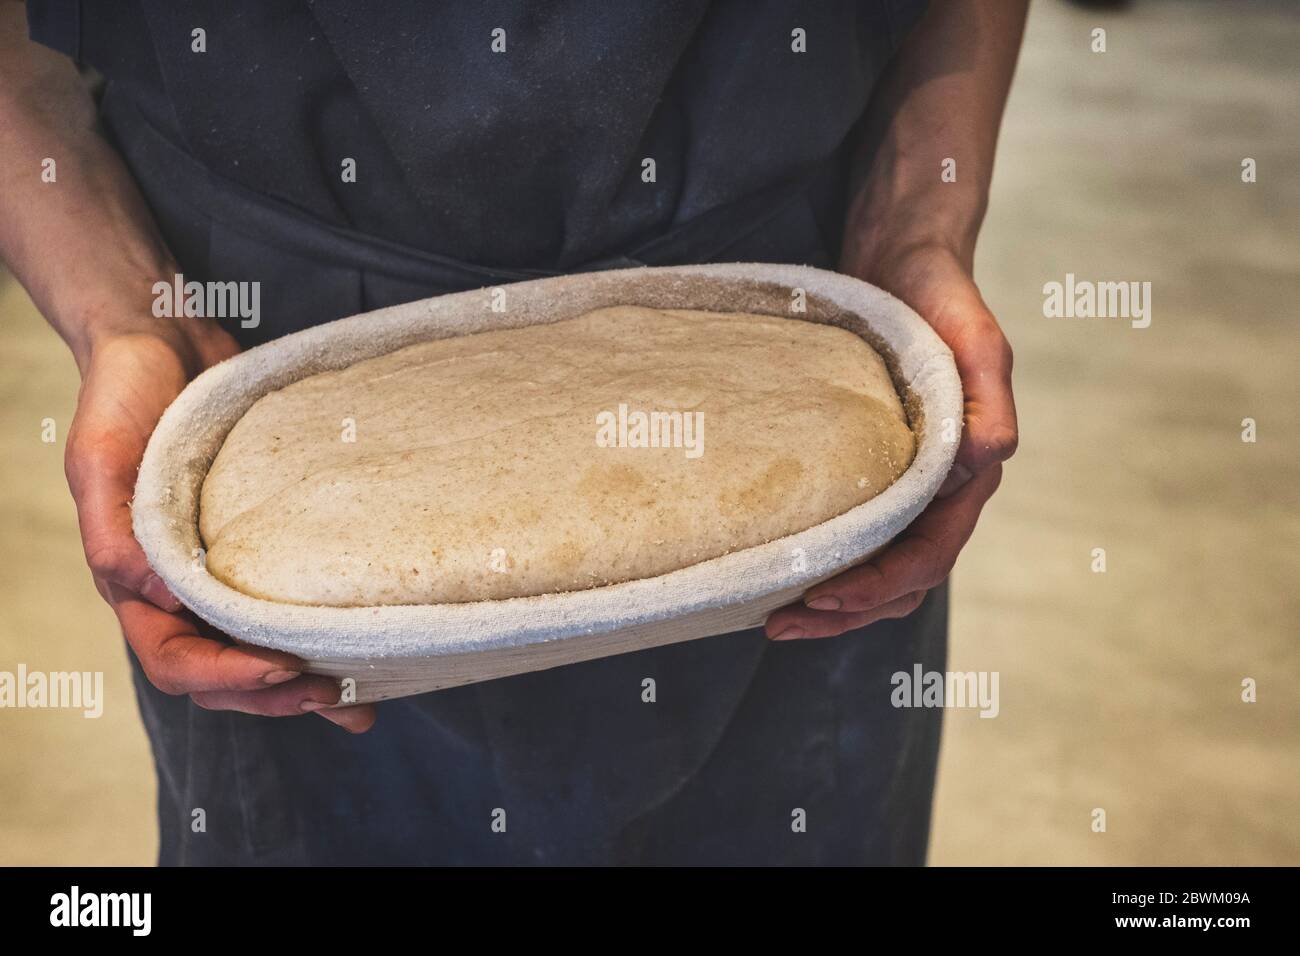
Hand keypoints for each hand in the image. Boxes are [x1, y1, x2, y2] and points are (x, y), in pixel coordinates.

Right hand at [64, 319, 376, 731]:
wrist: (163, 341)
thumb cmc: (121, 397)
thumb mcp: (100, 458)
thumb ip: (115, 533)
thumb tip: (160, 597)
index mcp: (137, 582)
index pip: (176, 658)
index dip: (226, 677)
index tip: (281, 670)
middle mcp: (180, 589)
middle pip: (224, 673)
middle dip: (277, 696)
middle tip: (336, 698)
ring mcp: (223, 570)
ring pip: (260, 650)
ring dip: (306, 684)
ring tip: (361, 702)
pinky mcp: (263, 544)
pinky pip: (289, 602)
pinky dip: (325, 633)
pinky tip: (369, 648)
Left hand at [765, 243, 1016, 639]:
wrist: (904, 259)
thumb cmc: (941, 295)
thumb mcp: (975, 338)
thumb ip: (987, 401)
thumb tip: (978, 463)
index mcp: (970, 470)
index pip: (930, 554)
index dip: (880, 585)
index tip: (823, 597)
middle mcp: (941, 487)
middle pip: (902, 578)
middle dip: (846, 611)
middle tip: (781, 623)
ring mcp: (907, 482)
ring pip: (878, 566)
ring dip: (833, 600)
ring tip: (774, 613)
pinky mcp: (872, 468)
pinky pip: (856, 532)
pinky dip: (825, 560)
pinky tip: (784, 565)